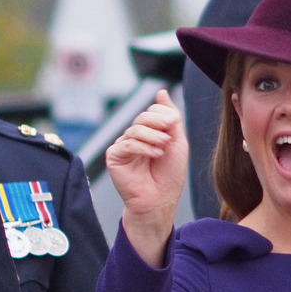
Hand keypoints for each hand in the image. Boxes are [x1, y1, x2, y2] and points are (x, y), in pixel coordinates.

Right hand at [106, 90, 188, 265]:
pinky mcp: (114, 156)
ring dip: (152, 137)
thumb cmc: (169, 174)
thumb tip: (161, 92)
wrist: (160, 200)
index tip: (174, 124)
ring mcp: (122, 146)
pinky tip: (155, 155)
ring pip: (135, 129)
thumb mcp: (176, 142)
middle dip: (158, 124)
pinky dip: (143, 147)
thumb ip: (169, 117)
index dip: (163, 114)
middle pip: (142, 117)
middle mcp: (134, 137)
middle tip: (168, 137)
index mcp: (149, 132)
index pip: (152, 111)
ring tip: (163, 149)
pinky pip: (126, 143)